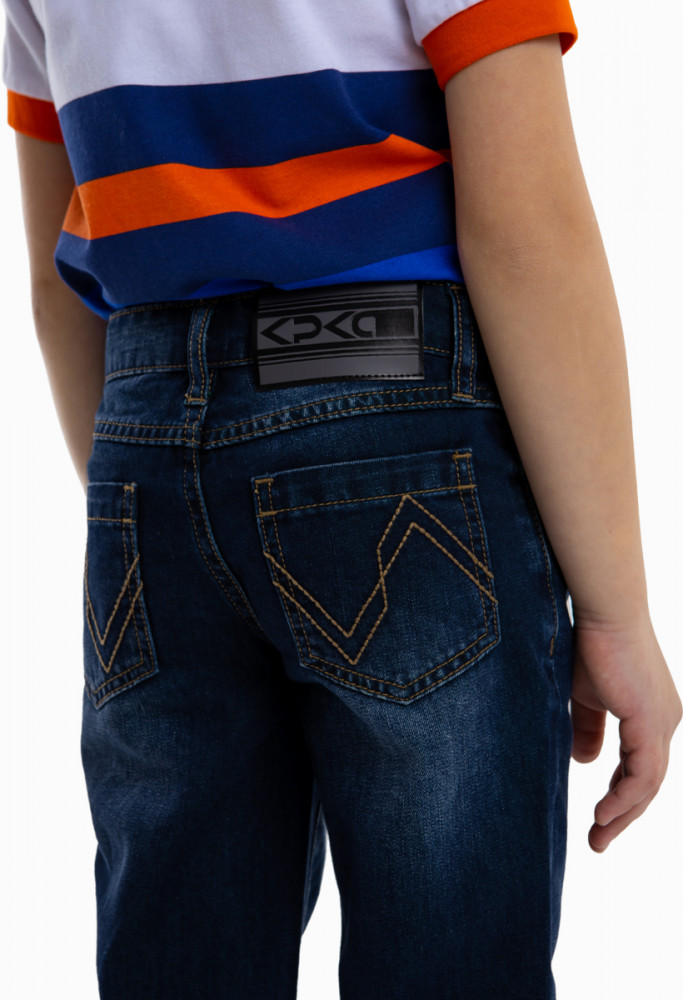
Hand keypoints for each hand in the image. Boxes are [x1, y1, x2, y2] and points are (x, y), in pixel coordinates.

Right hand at [570, 615, 681, 851]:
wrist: (602, 611)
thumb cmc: (590, 643)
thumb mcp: (584, 696)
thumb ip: (587, 728)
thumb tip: (585, 763)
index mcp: (650, 713)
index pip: (640, 766)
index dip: (619, 794)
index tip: (597, 818)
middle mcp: (664, 720)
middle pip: (648, 782)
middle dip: (623, 814)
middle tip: (598, 840)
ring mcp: (661, 722)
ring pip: (648, 784)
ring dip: (623, 814)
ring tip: (598, 836)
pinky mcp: (651, 721)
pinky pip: (643, 775)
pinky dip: (624, 798)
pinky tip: (603, 812)